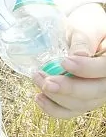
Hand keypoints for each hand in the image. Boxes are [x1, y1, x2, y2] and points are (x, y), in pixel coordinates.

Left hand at [32, 3, 105, 118]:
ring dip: (57, 97)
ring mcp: (95, 92)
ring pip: (82, 104)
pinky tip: (40, 98)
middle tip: (47, 82)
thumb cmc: (86, 25)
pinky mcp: (82, 98)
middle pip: (95, 92)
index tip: (64, 62)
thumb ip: (83, 39)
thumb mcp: (86, 27)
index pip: (105, 69)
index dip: (86, 69)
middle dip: (69, 90)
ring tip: (38, 80)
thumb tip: (79, 55)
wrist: (82, 31)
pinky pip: (72, 111)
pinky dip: (55, 108)